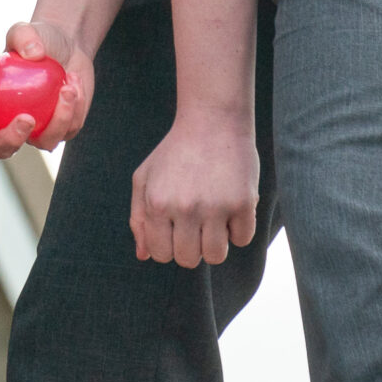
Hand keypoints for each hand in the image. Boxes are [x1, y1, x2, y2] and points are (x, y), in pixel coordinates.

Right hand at [0, 20, 94, 156]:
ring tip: (67, 88)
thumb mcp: (28, 30)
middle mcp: (6, 124)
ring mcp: (34, 133)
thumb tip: (33, 55)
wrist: (68, 49)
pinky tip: (74, 83)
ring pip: (42, 143)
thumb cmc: (38, 40)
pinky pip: (67, 129)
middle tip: (26, 118)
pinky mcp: (61, 132)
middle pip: (0, 147)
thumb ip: (24, 36)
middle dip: (10, 139)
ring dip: (58, 119)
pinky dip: (74, 108)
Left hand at [130, 112, 258, 267]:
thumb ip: (139, 218)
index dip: (168, 246)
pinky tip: (231, 208)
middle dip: (191, 247)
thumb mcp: (144, 178)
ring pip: (216, 256)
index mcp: (157, 203)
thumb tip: (144, 256)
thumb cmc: (174, 153)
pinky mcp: (243, 202)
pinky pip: (243, 239)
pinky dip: (238, 230)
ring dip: (215, 244)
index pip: (160, 254)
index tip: (175, 228)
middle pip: (188, 259)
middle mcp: (184, 207)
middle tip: (195, 224)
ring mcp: (215, 206)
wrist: (212, 121)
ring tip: (213, 220)